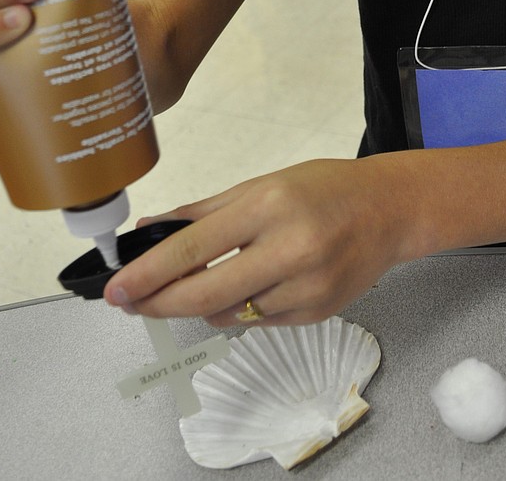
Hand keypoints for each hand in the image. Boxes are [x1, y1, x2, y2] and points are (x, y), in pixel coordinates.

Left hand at [104, 157, 413, 327]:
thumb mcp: (261, 184)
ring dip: (207, 303)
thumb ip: (203, 211)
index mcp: (268, 206)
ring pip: (230, 314)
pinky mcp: (318, 312)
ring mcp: (306, 286)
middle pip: (204, 295)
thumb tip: (150, 230)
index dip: (148, 273)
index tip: (117, 289)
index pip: (193, 248)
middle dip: (159, 303)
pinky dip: (245, 308)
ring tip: (218, 276)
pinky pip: (259, 322)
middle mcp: (288, 247)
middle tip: (132, 304)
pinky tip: (259, 282)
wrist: (389, 210)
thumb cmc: (324, 189)